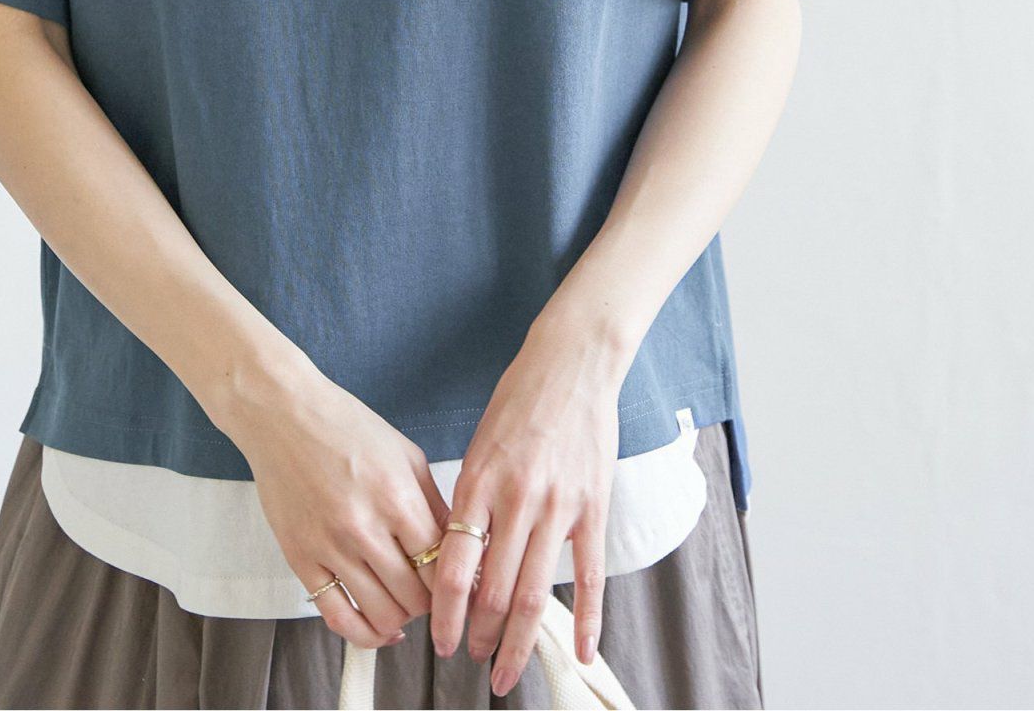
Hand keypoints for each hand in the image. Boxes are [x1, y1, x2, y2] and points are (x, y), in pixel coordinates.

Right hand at [229, 368, 451, 650]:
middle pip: (415, 597)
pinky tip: (378, 627)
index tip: (458, 585)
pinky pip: (338, 617)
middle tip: (431, 594)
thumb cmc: (346, 426)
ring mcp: (330, 547)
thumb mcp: (405, 454)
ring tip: (405, 605)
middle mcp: (365, 527)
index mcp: (397, 497)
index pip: (441, 566)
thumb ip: (434, 503)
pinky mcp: (301, 560)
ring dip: (401, 619)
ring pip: (381, 615)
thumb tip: (459, 547)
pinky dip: (363, 634)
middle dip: (430, 602)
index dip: (455, 583)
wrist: (283, 415)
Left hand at [426, 321, 623, 696]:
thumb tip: (463, 562)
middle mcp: (516, 499)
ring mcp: (559, 505)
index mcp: (479, 481)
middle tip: (471, 659)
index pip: (453, 566)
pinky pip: (590, 574)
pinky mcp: (594, 506)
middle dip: (480, 636)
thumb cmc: (518, 400)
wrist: (571, 363)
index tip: (440, 640)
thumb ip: (471, 501)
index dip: (444, 613)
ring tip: (505, 671)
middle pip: (493, 591)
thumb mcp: (479, 445)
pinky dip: (588, 619)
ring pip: (535, 592)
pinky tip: (582, 652)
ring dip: (518, 641)